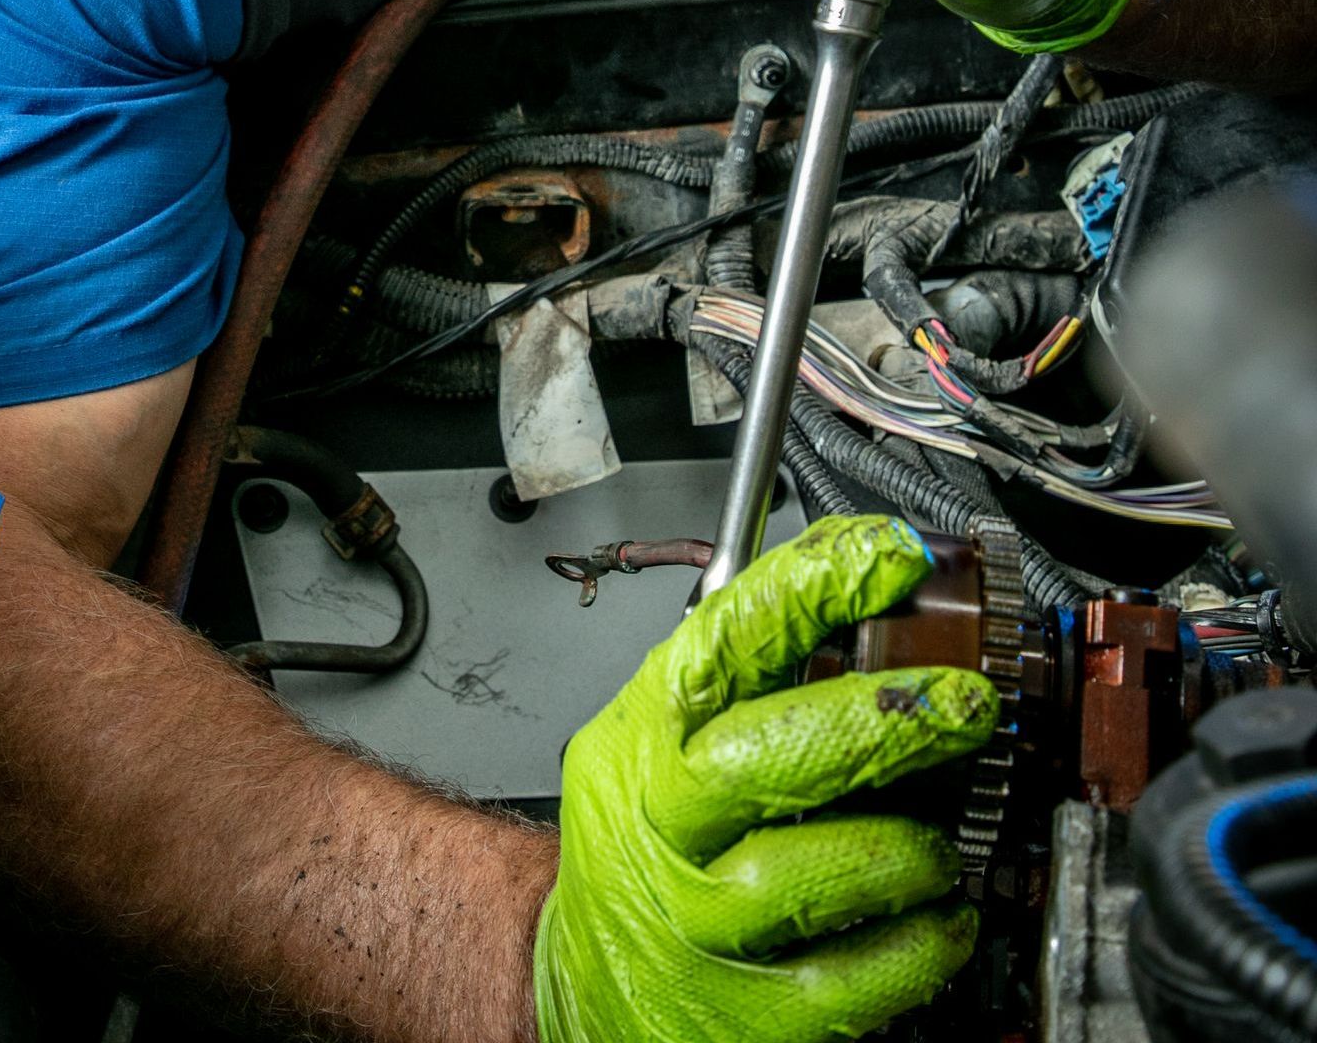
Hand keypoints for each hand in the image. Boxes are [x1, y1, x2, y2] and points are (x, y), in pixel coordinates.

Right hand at [534, 516, 995, 1042]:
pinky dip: (916, 944)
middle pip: (770, 757)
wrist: (590, 987)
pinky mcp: (745, 1021)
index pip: (723, 641)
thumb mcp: (657, 743)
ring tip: (944, 838)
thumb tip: (867, 594)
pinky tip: (941, 917)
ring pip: (812, 873)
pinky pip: (850, 981)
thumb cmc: (644, 846)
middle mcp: (661, 827)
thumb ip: (741, 681)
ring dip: (904, 845)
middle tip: (964, 704)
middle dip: (883, 720)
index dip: (813, 588)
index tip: (892, 558)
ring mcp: (698, 928)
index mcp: (642, 738)